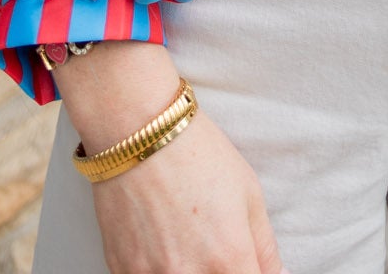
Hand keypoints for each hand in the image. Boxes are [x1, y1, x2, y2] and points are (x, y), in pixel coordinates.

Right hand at [55, 43, 283, 273]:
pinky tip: (160, 239)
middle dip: (219, 271)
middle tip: (212, 244)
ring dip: (188, 270)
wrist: (136, 129)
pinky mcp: (122, 270)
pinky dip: (158, 267)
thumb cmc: (196, 153)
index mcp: (229, 261)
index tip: (243, 262)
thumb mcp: (249, 194)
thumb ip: (265, 249)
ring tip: (185, 237)